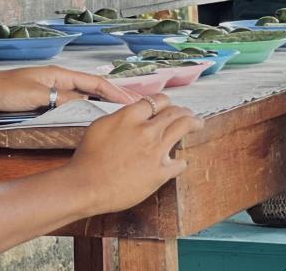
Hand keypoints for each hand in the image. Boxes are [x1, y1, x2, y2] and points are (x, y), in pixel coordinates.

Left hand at [0, 65, 138, 111]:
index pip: (95, 81)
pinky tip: (88, 122)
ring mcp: (51, 92)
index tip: (132, 102)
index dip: (115, 92)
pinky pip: (69, 107)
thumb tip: (87, 105)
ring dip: (99, 106)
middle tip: (133, 110)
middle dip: (112, 98)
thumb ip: (62, 99)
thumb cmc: (4, 91)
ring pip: (82, 99)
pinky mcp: (43, 104)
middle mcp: (57, 82)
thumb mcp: (37, 96)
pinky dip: (83, 112)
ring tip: (117, 117)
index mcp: (59, 74)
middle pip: (91, 89)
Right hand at [69, 94, 202, 213]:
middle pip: (174, 111)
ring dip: (194, 123)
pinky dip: (182, 161)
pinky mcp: (160, 173)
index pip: (156, 100)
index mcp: (130, 116)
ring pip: (183, 128)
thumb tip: (132, 115)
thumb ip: (120, 117)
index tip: (167, 105)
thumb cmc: (88, 158)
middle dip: (184, 110)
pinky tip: (181, 161)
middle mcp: (146, 130)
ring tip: (198, 124)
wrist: (87, 185)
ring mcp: (155, 152)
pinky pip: (180, 163)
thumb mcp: (100, 125)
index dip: (164, 102)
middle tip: (189, 113)